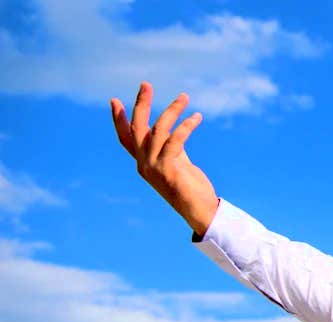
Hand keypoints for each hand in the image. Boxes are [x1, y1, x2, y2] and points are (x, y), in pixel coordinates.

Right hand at [111, 82, 218, 236]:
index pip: (125, 139)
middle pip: (137, 128)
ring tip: (185, 96)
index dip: (119, 120)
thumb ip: (170, 147)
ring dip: (172, 110)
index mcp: (143, 163)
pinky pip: (175, 140)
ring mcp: (153, 167)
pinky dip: (186, 126)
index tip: (114, 100)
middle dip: (141, 104)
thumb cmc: (191, 187)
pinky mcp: (168, 169)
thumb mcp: (178, 163)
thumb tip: (169, 129)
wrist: (200, 210)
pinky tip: (197, 117)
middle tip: (146, 84)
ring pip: (158, 130)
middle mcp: (143, 164)